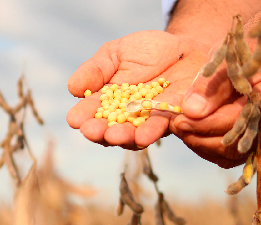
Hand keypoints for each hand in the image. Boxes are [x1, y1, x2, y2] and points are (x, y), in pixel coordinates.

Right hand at [67, 30, 208, 149]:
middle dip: (100, 132)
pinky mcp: (172, 120)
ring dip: (124, 137)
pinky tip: (144, 135)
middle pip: (109, 129)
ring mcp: (148, 122)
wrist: (186, 50)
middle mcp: (125, 117)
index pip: (91, 112)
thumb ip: (95, 69)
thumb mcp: (116, 53)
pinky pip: (162, 128)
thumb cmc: (147, 52)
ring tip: (116, 136)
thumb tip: (73, 88)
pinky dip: (152, 132)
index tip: (75, 120)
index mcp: (107, 101)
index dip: (82, 117)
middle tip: (93, 132)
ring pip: (134, 135)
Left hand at [169, 29, 260, 168]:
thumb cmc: (248, 50)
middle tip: (176, 125)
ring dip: (201, 145)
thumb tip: (191, 111)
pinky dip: (207, 148)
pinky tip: (190, 133)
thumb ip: (211, 84)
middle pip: (235, 145)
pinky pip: (229, 156)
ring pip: (230, 155)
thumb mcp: (228, 58)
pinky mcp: (258, 143)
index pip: (238, 121)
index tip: (179, 119)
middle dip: (200, 137)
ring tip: (180, 128)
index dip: (206, 123)